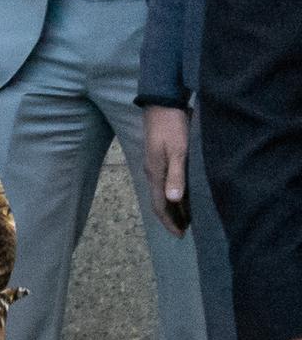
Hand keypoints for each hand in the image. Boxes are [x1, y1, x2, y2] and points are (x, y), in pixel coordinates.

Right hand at [143, 104, 192, 234]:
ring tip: (186, 216)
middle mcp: (152, 171)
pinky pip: (164, 182)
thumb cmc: (173, 127)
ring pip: (161, 191)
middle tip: (185, 229)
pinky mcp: (158, 157)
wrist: (162, 104)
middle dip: (171, 217)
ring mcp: (154, 164)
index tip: (181, 235)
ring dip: (172, 206)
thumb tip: (174, 200)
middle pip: (159, 201)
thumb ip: (176, 175)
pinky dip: (173, 193)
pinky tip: (182, 193)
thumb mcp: (178, 151)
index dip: (170, 221)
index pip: (160, 204)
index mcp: (156, 173)